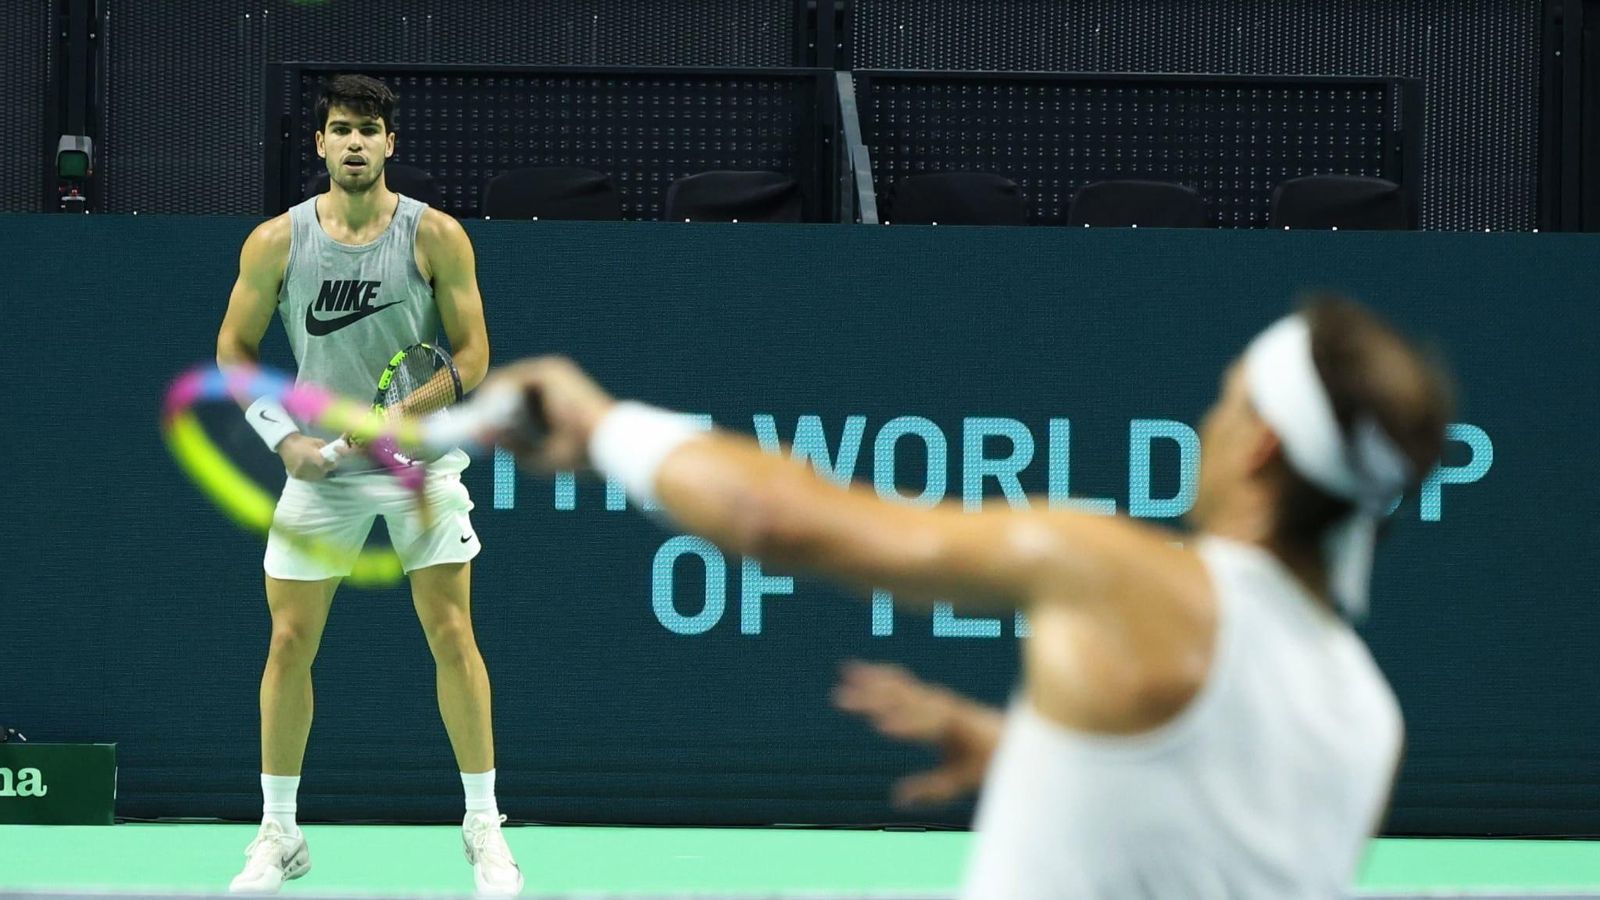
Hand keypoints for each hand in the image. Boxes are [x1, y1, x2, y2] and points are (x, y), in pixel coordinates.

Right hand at [278, 433, 337, 480]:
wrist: (286, 444)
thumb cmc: (303, 441)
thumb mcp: (317, 442)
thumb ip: (326, 449)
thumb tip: (335, 456)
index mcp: (310, 455)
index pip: (324, 464)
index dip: (330, 464)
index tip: (333, 463)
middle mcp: (304, 465)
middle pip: (321, 472)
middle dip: (326, 469)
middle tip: (327, 466)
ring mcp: (299, 471)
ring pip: (315, 477)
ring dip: (319, 473)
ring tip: (320, 468)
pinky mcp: (295, 475)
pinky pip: (307, 479)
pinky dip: (312, 476)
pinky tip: (313, 471)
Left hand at [478, 356, 615, 471]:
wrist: (606, 442)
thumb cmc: (580, 454)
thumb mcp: (538, 456)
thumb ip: (512, 446)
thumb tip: (483, 439)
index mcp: (554, 400)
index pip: (514, 403)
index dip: (493, 416)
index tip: (477, 432)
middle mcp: (551, 382)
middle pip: (506, 390)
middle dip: (485, 408)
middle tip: (468, 427)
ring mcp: (550, 372)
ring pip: (504, 384)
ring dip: (487, 404)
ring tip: (476, 425)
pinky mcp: (548, 371)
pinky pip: (510, 379)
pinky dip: (494, 396)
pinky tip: (486, 414)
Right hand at [833, 660, 1000, 807]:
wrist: (1005, 736)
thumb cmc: (984, 762)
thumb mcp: (961, 780)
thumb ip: (931, 790)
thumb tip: (896, 798)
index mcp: (952, 726)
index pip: (921, 724)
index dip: (900, 725)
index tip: (877, 726)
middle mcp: (941, 705)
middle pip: (901, 699)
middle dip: (871, 699)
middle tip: (841, 700)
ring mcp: (935, 697)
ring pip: (899, 685)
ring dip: (870, 679)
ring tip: (844, 673)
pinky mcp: (929, 694)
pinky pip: (901, 681)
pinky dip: (880, 675)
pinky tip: (858, 670)